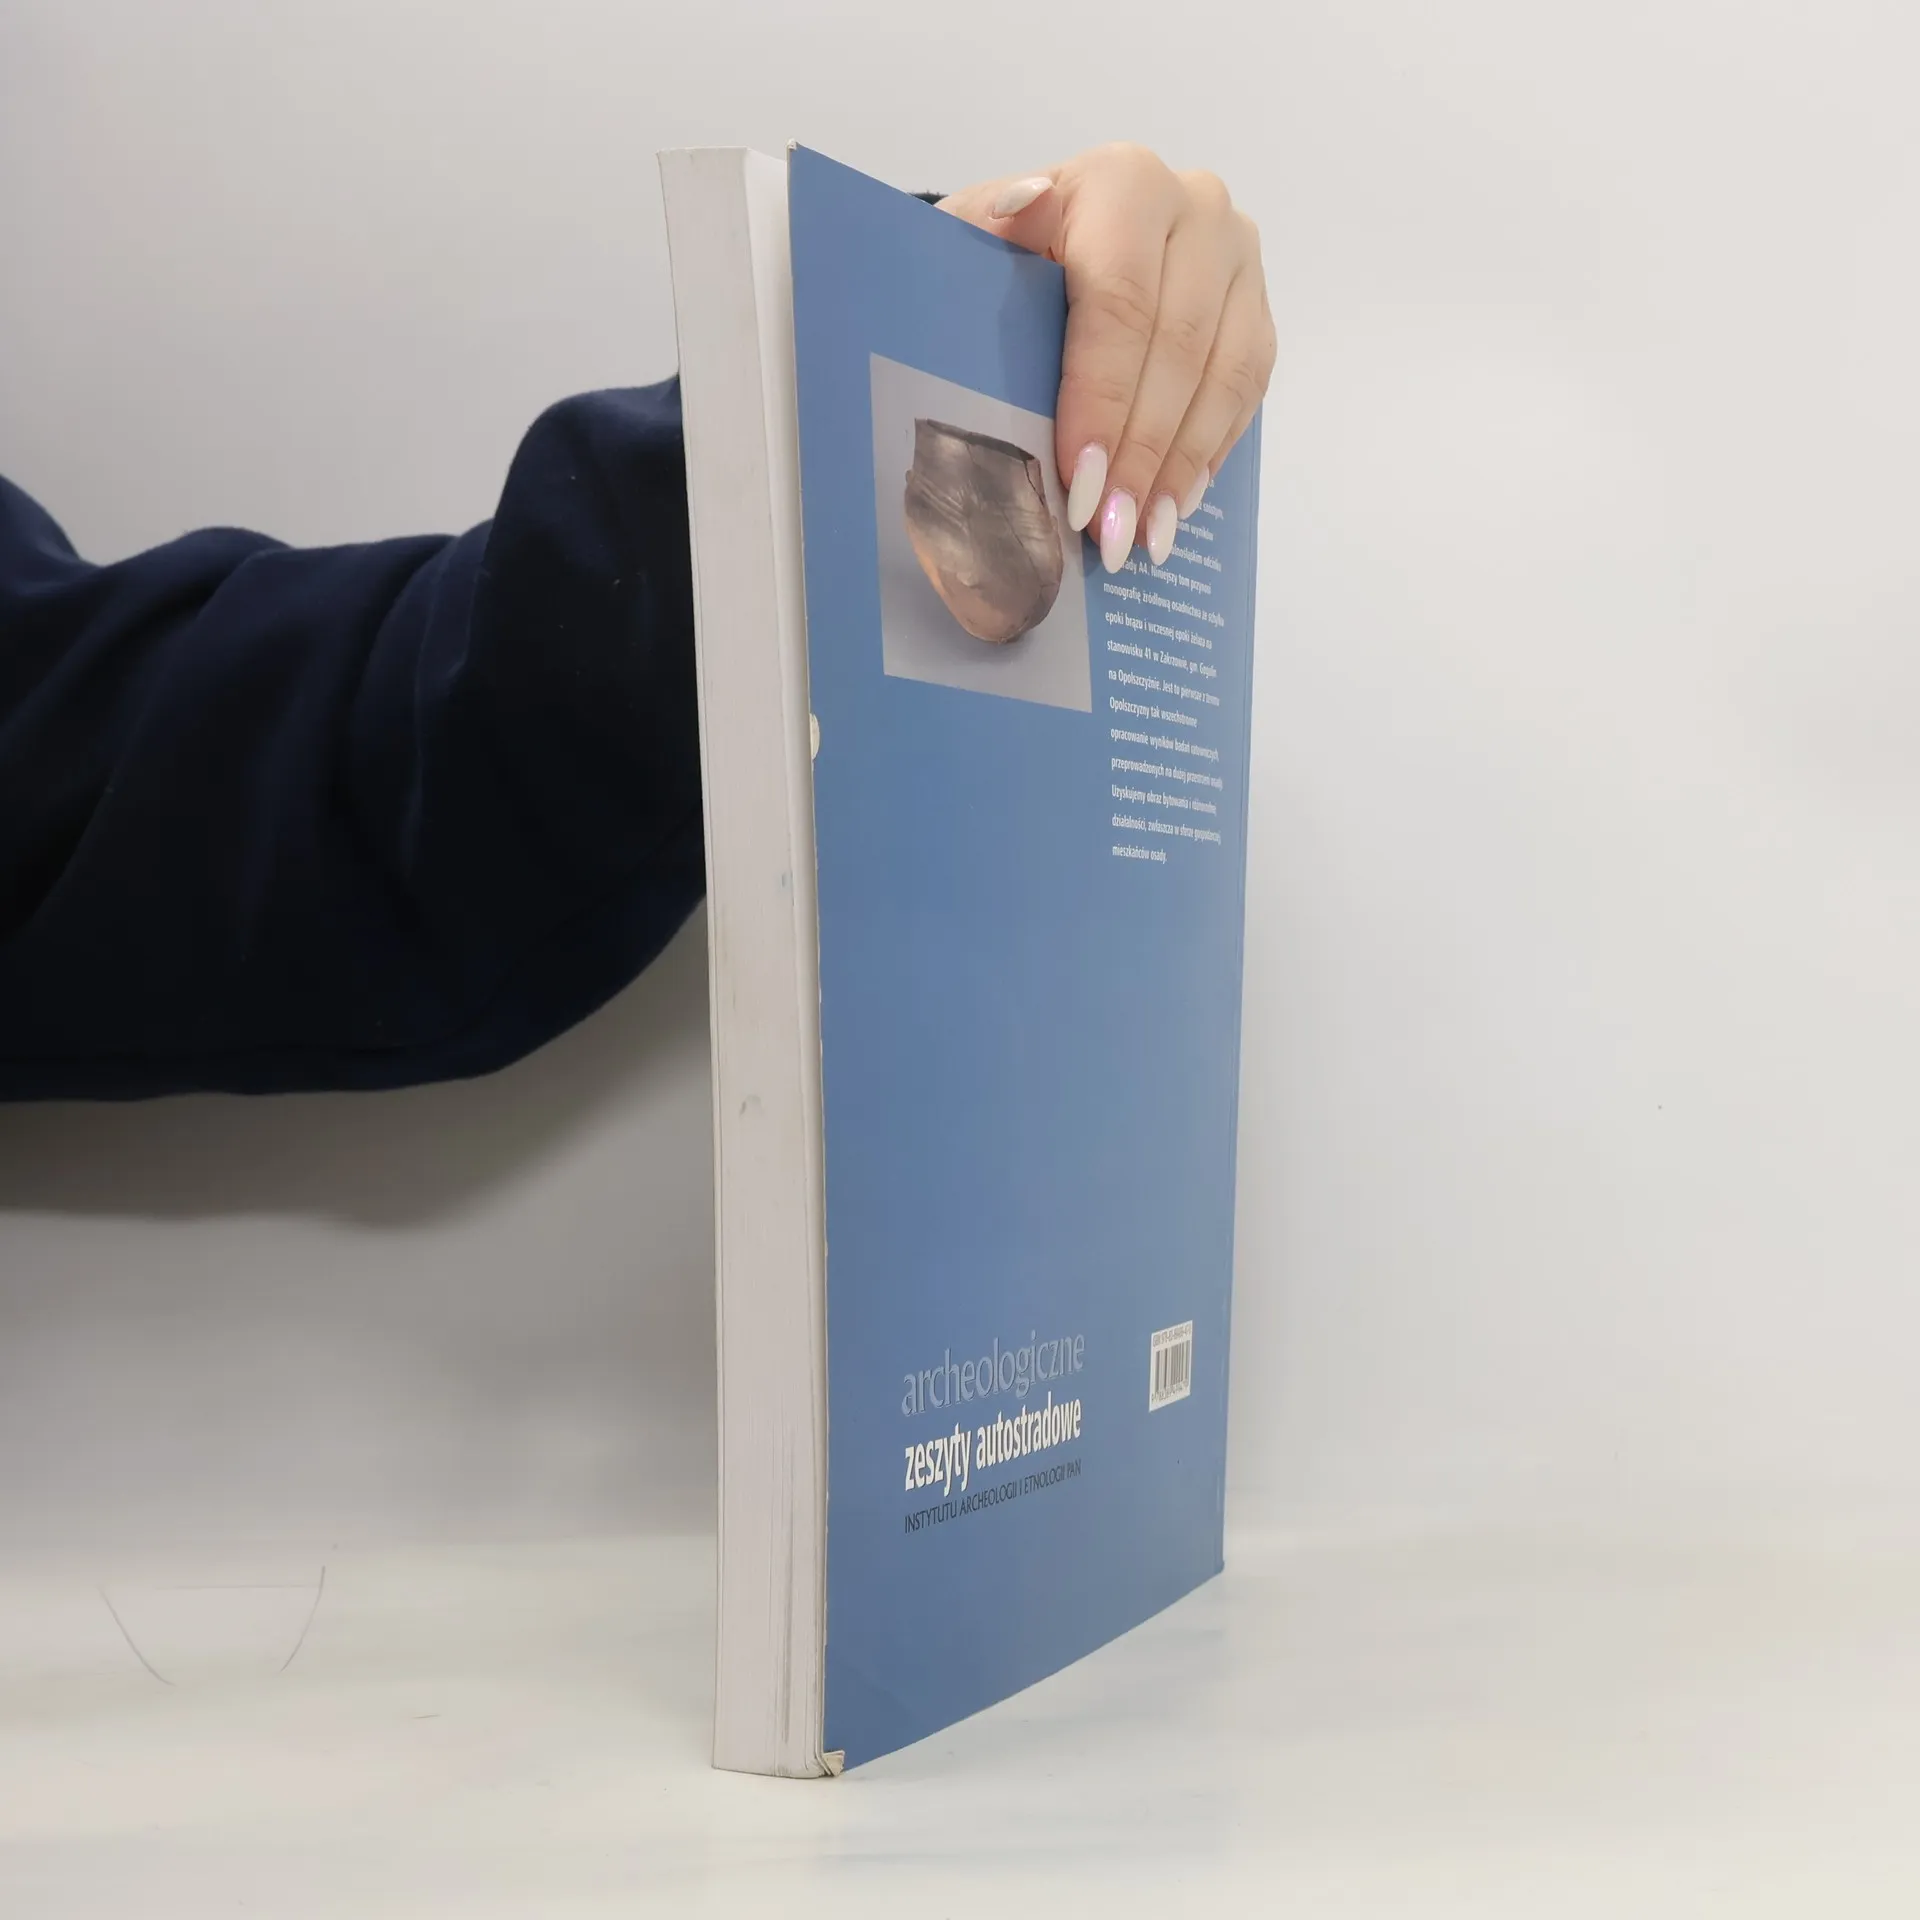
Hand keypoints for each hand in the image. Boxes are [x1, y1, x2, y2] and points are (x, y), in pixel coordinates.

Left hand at [939, 145, 1272, 571]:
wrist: (1059, 234)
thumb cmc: (1008, 250)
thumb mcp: (975, 236)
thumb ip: (982, 230)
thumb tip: (1018, 207)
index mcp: (1125, 184)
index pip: (1122, 304)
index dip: (1103, 401)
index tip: (1079, 484)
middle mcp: (1197, 210)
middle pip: (1180, 348)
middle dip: (1141, 453)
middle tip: (1110, 534)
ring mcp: (1238, 259)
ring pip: (1227, 375)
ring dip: (1183, 467)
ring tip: (1146, 538)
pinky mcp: (1256, 306)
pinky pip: (1247, 389)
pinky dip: (1211, 453)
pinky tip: (1176, 504)